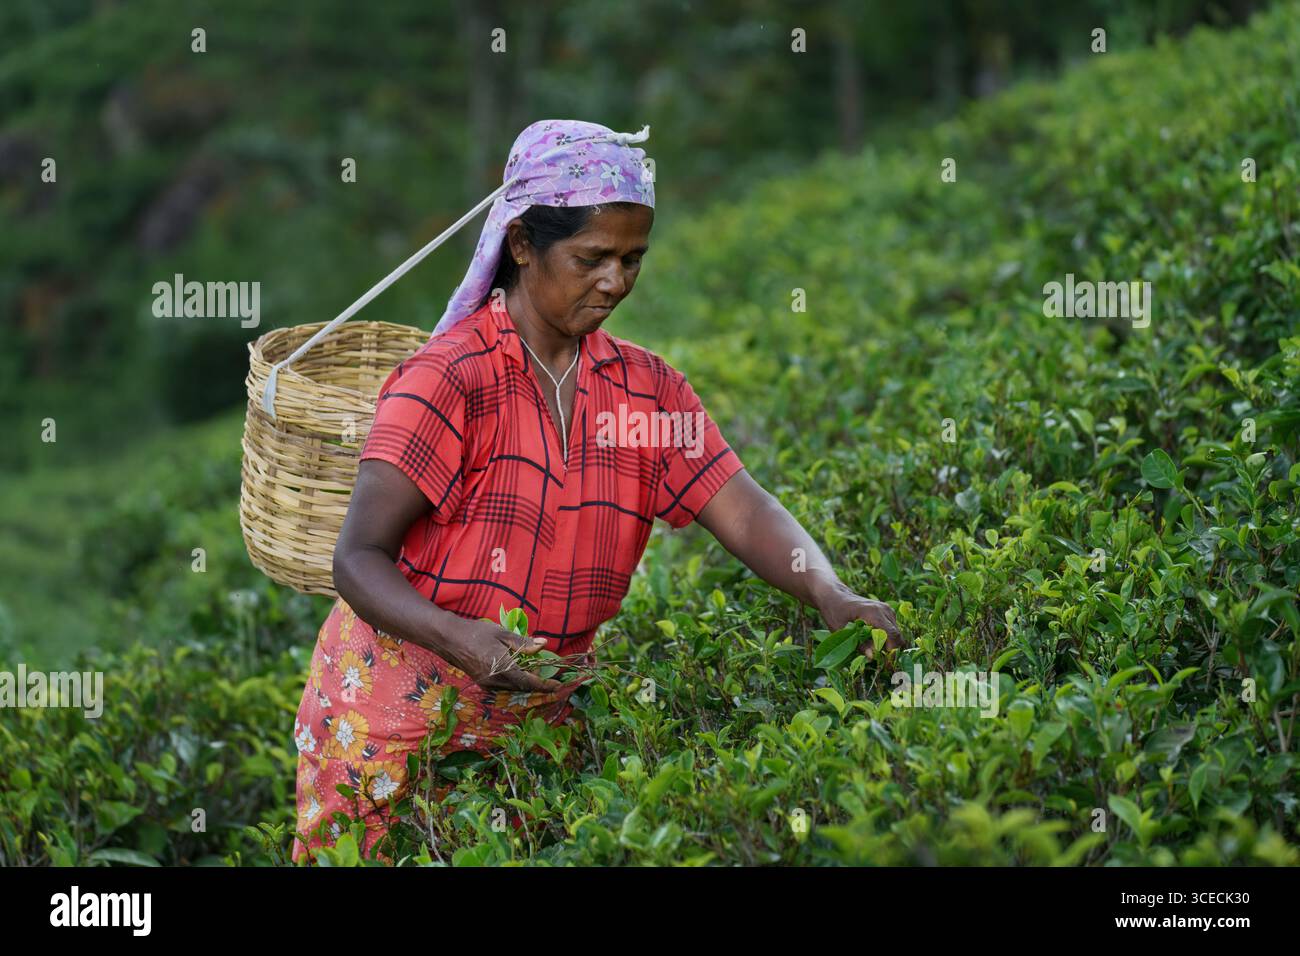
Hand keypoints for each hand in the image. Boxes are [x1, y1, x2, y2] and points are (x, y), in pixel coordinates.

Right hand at [437, 618, 563, 692]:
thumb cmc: (476, 633)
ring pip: (513, 688)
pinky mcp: (482, 682)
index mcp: (503, 667)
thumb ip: (524, 643)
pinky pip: (504, 686)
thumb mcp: (502, 633)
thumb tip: (544, 644)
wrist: (449, 638)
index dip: (545, 685)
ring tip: (534, 670)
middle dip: (537, 683)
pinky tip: (518, 669)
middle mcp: (495, 680)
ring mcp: (487, 684)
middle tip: (548, 675)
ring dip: (526, 682)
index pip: (529, 682)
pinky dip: (515, 681)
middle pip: (522, 687)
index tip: (559, 685)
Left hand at [817, 585, 904, 660]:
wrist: (835, 596)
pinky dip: (886, 638)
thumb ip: (858, 643)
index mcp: (873, 613)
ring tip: (871, 649)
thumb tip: (872, 656)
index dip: (891, 651)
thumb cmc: (834, 612)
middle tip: (875, 659)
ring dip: (887, 644)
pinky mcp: (887, 612)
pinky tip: (872, 641)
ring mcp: (887, 609)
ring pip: (896, 634)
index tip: (883, 662)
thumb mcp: (840, 630)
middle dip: (889, 650)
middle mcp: (884, 610)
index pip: (892, 635)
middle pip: (897, 636)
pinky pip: (892, 629)